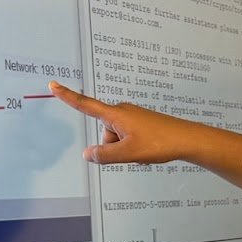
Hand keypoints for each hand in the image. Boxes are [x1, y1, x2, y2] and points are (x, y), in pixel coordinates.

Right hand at [47, 82, 199, 164]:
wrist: (187, 139)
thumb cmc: (159, 143)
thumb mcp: (128, 154)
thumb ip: (104, 155)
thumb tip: (88, 155)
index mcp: (115, 114)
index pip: (85, 105)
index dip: (68, 96)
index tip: (53, 85)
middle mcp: (122, 111)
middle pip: (104, 132)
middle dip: (113, 146)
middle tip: (135, 151)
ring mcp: (133, 116)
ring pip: (116, 137)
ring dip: (124, 148)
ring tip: (144, 151)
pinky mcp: (141, 122)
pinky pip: (127, 137)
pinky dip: (133, 147)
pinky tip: (148, 150)